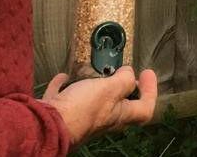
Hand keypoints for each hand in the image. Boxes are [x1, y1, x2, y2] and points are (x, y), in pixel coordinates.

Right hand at [40, 67, 158, 143]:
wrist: (46, 125)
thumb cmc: (82, 109)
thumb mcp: (110, 90)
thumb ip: (123, 81)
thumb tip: (129, 73)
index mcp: (118, 115)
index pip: (144, 109)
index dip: (150, 91)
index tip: (147, 72)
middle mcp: (101, 119)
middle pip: (119, 106)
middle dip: (124, 88)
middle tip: (123, 72)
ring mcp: (80, 117)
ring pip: (92, 102)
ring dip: (95, 87)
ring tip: (95, 71)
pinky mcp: (61, 112)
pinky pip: (66, 97)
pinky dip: (66, 86)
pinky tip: (64, 76)